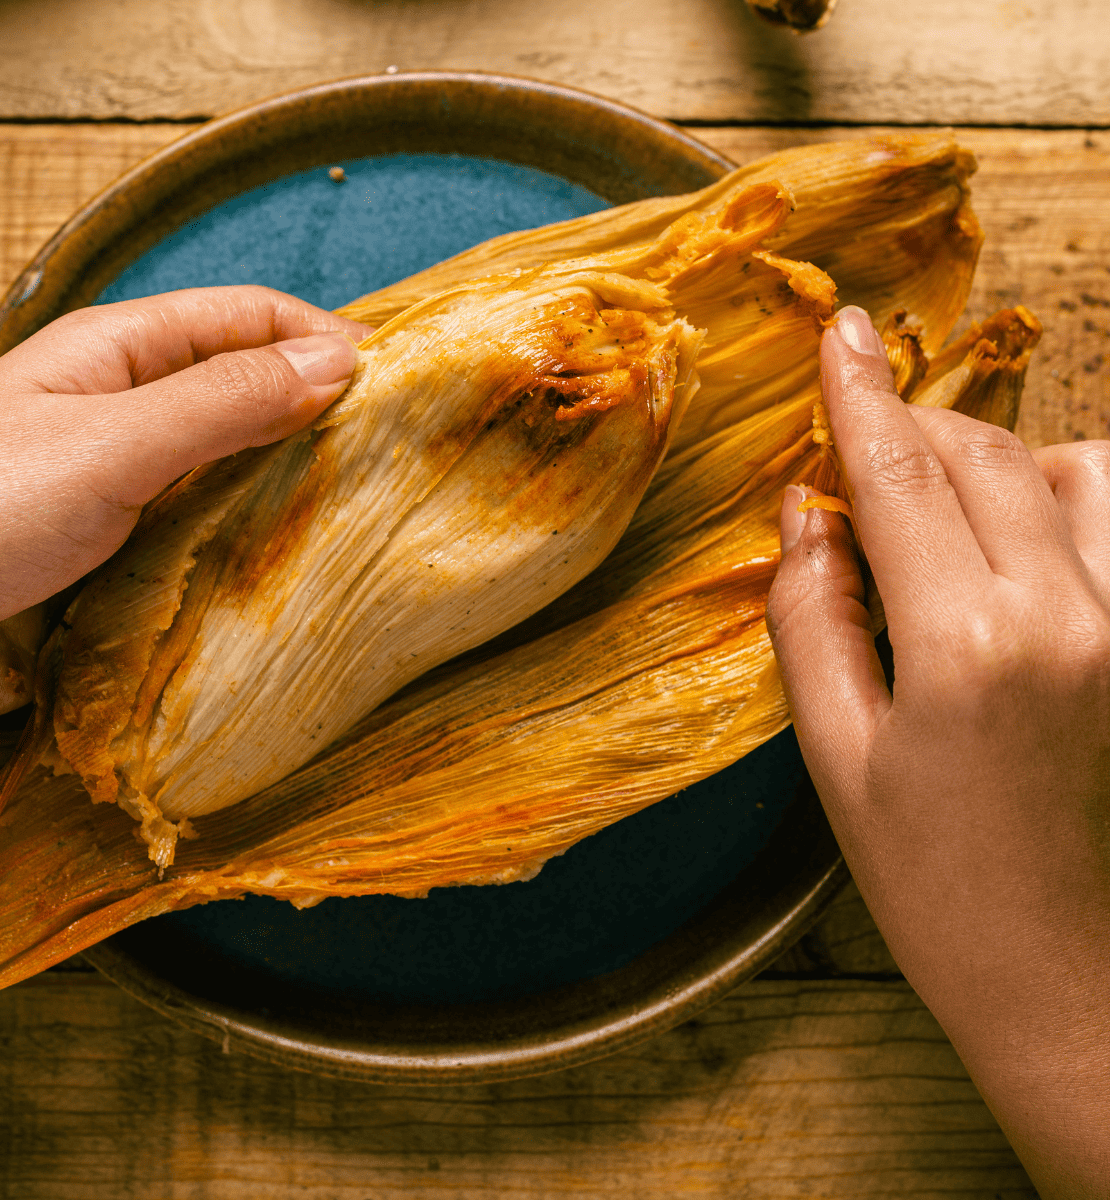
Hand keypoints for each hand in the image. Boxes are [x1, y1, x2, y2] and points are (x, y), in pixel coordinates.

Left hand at [0, 286, 368, 746]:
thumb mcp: (106, 444)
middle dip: (321, 423)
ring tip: (364, 528)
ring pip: (233, 484)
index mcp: (117, 357)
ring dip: (291, 501)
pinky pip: (204, 556)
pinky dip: (251, 564)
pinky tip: (294, 587)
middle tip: (401, 464)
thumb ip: (221, 403)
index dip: (322, 337)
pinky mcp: (116, 573)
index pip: (246, 320)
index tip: (401, 385)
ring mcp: (123, 499)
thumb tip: (336, 360)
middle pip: (248, 400)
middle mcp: (125, 420)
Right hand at [766, 306, 1109, 1195]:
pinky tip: (1018, 527)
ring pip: (1071, 467)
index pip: (900, 482)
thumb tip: (806, 520)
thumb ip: (814, 622)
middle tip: (855, 435)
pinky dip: (1067, 491)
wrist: (1073, 985)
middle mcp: (1070, 615)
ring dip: (992, 454)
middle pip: (983, 458)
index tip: (842, 333)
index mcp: (967, 643)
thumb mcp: (839, 759)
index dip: (860, 400)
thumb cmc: (938, 887)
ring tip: (932, 490)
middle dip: (911, 426)